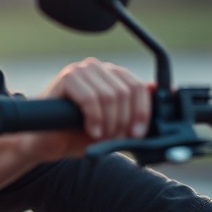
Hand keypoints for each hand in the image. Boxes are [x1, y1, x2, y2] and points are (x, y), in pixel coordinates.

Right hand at [26, 58, 150, 159]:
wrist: (45, 142)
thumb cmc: (79, 134)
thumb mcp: (113, 127)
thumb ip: (135, 113)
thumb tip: (166, 96)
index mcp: (112, 77)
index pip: (138, 87)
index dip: (142, 112)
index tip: (138, 134)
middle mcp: (98, 69)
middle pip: (126, 91)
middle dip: (124, 121)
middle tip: (114, 138)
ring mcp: (82, 70)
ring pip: (110, 96)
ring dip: (109, 123)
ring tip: (100, 136)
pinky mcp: (67, 78)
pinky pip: (91, 98)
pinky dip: (95, 119)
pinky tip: (91, 131)